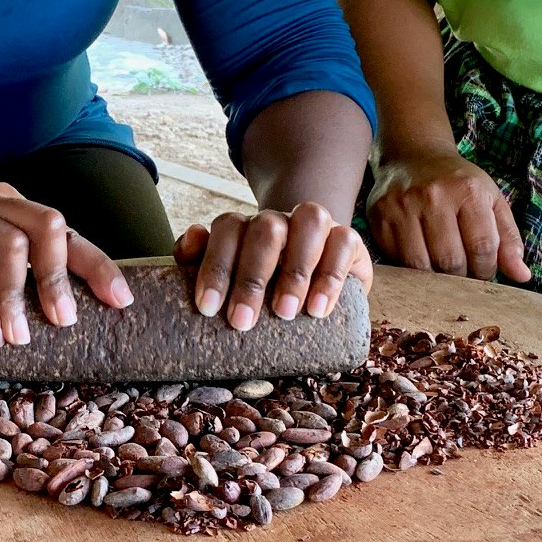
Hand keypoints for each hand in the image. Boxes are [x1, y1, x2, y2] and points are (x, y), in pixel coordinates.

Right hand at [0, 182, 132, 345]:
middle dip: (60, 276)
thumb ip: (25, 276)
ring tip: (18, 338)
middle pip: (45, 225)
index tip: (120, 301)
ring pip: (7, 246)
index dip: (96, 265)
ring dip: (18, 299)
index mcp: (10, 204)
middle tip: (64, 321)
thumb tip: (76, 314)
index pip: (64, 231)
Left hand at [174, 203, 373, 329]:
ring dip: (295, 269)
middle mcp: (280, 220)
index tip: (208, 307)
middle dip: (252, 277)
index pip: (227, 228)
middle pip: (266, 229)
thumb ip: (199, 257)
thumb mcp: (229, 276)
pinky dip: (331, 276)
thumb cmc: (262, 283)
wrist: (313, 272)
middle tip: (242, 322)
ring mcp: (315, 226)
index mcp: (245, 226)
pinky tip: (318, 310)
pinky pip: (345, 241)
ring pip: (309, 222)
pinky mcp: (348, 239)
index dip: (216, 265)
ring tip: (284, 314)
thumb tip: (193, 238)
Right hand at [367, 151, 531, 281]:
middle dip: (461, 277)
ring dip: (434, 277)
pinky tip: (419, 255)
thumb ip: (508, 239)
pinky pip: (396, 259)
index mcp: (468, 191)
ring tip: (441, 269)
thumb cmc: (457, 183)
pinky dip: (409, 267)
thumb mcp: (491, 201)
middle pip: (451, 261)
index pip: (482, 248)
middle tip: (463, 273)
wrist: (413, 156)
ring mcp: (402, 206)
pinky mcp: (379, 216)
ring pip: (420, 266)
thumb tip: (522, 276)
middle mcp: (433, 197)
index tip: (483, 272)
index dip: (486, 270)